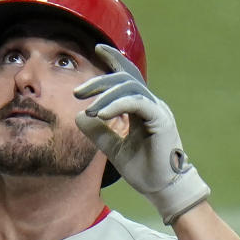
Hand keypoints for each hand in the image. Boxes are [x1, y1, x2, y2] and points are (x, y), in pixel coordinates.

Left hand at [74, 44, 209, 224]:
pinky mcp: (161, 120)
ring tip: (89, 107)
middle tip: (78, 92)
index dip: (115, 60)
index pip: (128, 77)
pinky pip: (137, 103)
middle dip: (100, 81)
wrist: (162, 189)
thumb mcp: (113, 149)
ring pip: (130, 89)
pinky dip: (118, 105)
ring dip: (106, 96)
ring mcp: (158, 111)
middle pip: (125, 79)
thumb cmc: (143, 170)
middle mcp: (151, 105)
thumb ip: (98, 132)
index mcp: (143, 108)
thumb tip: (79, 116)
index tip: (98, 49)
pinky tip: (101, 113)